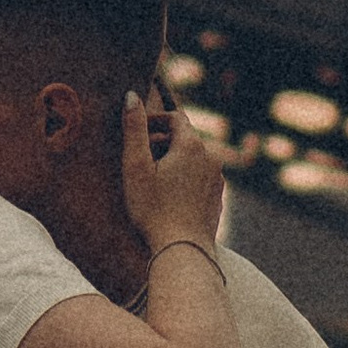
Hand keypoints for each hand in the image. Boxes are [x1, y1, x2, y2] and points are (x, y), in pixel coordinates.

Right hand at [120, 86, 225, 257]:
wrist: (182, 251)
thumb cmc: (154, 209)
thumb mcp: (135, 167)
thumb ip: (133, 129)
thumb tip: (131, 96)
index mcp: (191, 146)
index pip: (176, 117)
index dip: (155, 121)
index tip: (137, 133)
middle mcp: (210, 158)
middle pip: (184, 139)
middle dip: (161, 143)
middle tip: (137, 160)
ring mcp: (216, 179)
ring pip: (192, 159)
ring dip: (172, 162)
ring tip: (150, 180)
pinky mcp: (216, 199)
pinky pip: (198, 179)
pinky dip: (183, 179)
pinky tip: (166, 198)